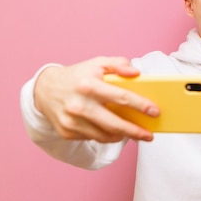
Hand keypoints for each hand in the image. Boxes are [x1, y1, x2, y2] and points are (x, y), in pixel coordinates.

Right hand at [33, 56, 157, 142]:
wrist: (45, 89)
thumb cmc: (77, 76)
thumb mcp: (97, 63)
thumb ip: (118, 64)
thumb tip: (136, 73)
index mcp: (88, 85)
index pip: (120, 97)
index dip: (140, 105)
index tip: (155, 112)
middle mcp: (79, 104)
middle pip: (114, 123)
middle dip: (135, 132)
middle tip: (149, 135)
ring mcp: (71, 121)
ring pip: (104, 135)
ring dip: (122, 136)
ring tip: (135, 134)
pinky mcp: (66, 132)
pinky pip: (93, 137)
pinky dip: (106, 136)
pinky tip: (115, 132)